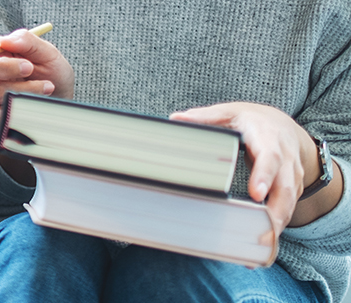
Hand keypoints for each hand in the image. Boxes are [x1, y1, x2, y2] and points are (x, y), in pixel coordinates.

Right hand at [0, 27, 74, 127]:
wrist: (61, 100)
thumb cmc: (51, 74)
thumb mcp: (48, 53)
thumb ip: (28, 42)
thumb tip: (6, 39)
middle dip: (4, 67)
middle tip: (29, 67)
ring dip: (24, 88)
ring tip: (47, 86)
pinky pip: (1, 111)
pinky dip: (24, 105)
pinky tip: (36, 102)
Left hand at [171, 102, 336, 233]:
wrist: (283, 126)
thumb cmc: (251, 121)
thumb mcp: (230, 112)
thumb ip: (206, 117)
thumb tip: (176, 119)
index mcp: (269, 138)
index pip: (270, 157)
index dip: (264, 176)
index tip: (256, 194)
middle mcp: (285, 159)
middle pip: (285, 188)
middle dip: (275, 212)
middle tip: (262, 232)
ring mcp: (291, 176)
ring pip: (289, 203)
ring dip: (276, 225)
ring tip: (260, 245)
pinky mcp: (290, 190)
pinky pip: (286, 210)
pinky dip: (276, 227)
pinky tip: (261, 244)